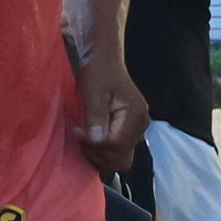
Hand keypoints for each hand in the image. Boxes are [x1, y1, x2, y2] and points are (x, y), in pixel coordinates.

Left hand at [77, 44, 150, 176]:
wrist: (105, 61)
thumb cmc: (97, 71)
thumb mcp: (92, 90)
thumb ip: (95, 115)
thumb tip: (97, 140)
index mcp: (134, 114)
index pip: (115, 145)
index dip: (94, 143)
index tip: (79, 130)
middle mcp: (141, 125)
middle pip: (120, 158)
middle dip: (97, 153)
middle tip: (82, 136)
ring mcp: (138, 130)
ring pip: (120, 160)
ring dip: (100, 155)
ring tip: (87, 137)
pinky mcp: (131, 132)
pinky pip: (120, 153)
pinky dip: (105, 152)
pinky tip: (93, 139)